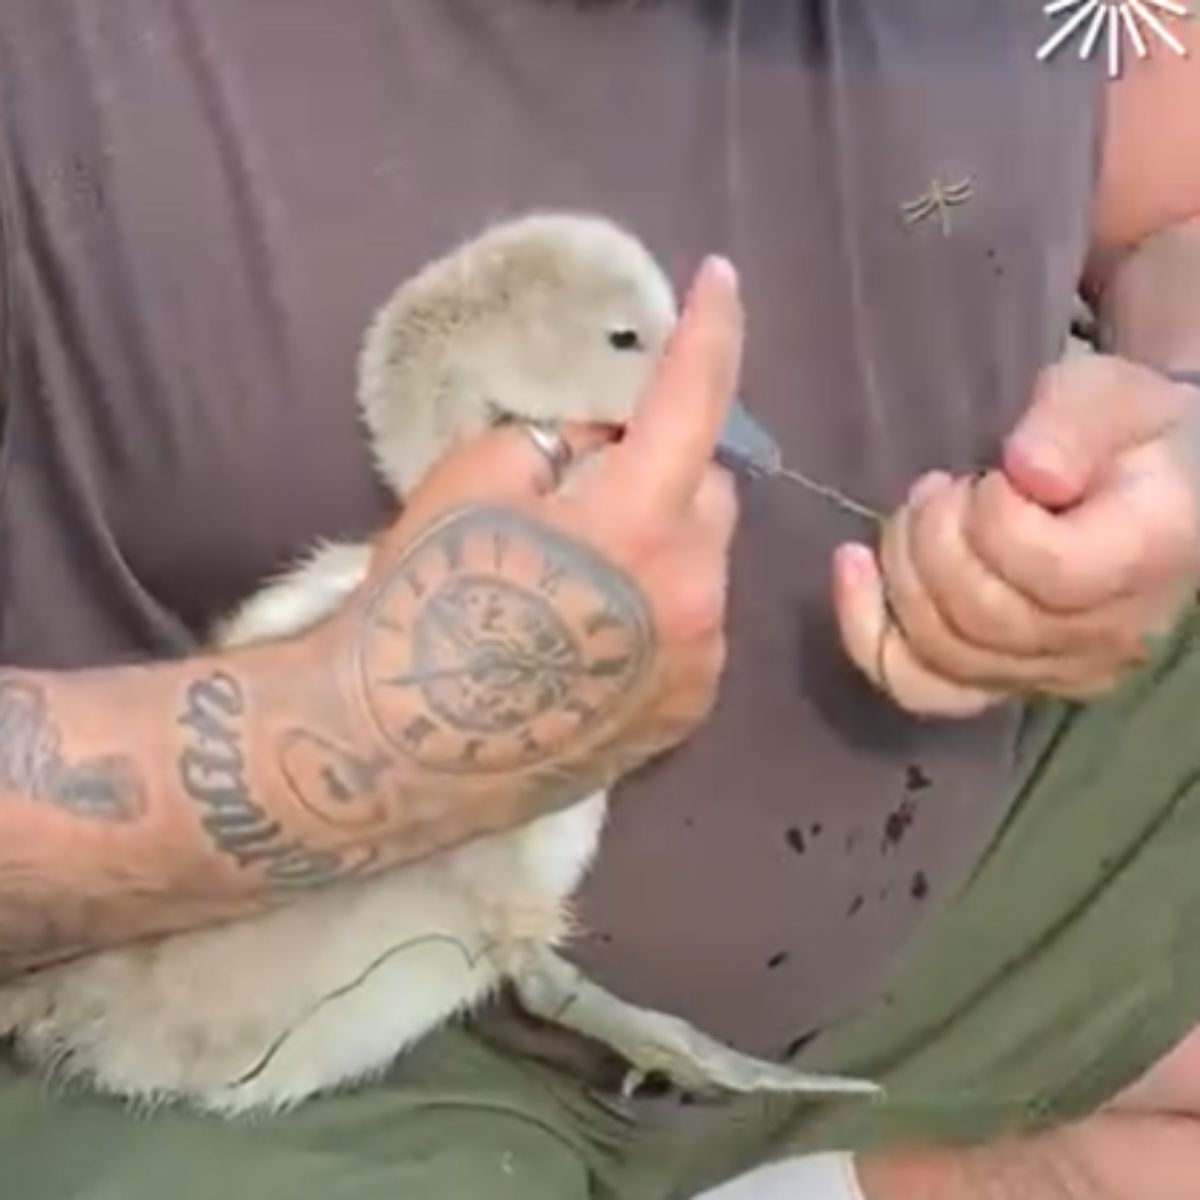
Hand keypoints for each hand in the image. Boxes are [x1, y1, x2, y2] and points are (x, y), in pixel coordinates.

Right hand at [325, 257, 742, 804]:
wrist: (396, 750)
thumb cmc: (425, 601)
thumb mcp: (474, 482)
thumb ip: (558, 442)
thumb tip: (608, 441)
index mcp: (642, 520)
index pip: (695, 399)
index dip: (712, 330)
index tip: (721, 279)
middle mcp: (694, 592)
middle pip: (710, 493)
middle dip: (666, 476)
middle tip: (597, 491)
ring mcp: (698, 662)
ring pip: (705, 568)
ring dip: (665, 549)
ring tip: (586, 579)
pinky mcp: (688, 716)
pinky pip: (696, 632)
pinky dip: (663, 613)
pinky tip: (598, 638)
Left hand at [833, 355, 1199, 715]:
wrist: (1141, 487)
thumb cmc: (1123, 432)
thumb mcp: (1107, 396)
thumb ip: (1071, 424)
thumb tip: (1027, 472)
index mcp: (1143, 559)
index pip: (1045, 568)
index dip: (992, 514)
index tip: (994, 475)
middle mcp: (1103, 638)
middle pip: (979, 618)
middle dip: (933, 538)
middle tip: (941, 488)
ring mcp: (1051, 673)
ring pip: (941, 653)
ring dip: (901, 570)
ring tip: (917, 515)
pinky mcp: (1003, 681)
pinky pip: (917, 684)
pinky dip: (865, 629)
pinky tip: (851, 565)